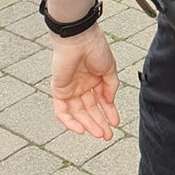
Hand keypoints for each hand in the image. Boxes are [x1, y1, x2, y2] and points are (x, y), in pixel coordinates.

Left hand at [49, 25, 120, 139]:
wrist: (80, 39)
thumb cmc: (95, 48)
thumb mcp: (109, 68)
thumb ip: (111, 87)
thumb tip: (110, 102)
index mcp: (94, 80)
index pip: (101, 101)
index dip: (109, 113)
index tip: (116, 123)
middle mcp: (82, 86)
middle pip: (89, 110)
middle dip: (99, 123)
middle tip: (107, 135)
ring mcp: (70, 89)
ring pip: (78, 113)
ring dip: (88, 124)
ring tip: (99, 133)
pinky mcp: (59, 90)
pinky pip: (62, 111)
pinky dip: (70, 121)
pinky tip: (81, 129)